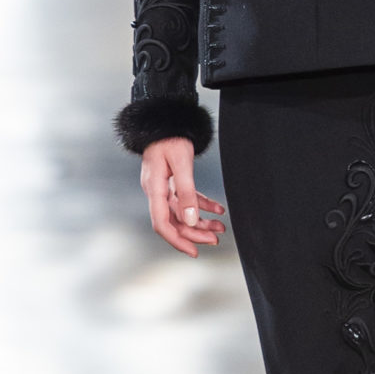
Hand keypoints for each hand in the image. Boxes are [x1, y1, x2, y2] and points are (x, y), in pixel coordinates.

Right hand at [140, 136, 226, 257]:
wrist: (165, 122)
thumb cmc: (170, 138)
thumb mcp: (182, 163)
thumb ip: (187, 192)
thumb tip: (191, 219)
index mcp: (154, 189)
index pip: (162, 223)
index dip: (177, 240)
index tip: (194, 251)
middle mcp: (156, 191)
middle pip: (174, 221)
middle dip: (195, 233)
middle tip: (216, 239)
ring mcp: (163, 187)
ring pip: (182, 213)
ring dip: (201, 222)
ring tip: (220, 227)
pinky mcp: (171, 182)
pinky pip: (187, 200)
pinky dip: (202, 206)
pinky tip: (217, 210)